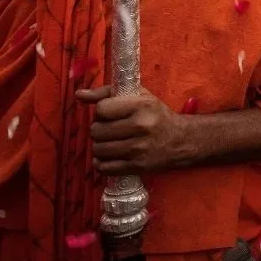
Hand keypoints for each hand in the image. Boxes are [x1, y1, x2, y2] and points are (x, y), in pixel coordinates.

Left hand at [76, 86, 191, 174]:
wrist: (181, 140)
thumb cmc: (157, 115)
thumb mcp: (139, 97)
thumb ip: (107, 93)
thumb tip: (79, 94)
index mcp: (142, 106)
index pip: (101, 109)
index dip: (102, 111)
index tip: (112, 114)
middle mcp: (141, 127)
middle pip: (96, 131)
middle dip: (99, 129)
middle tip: (110, 129)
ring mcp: (138, 149)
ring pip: (98, 150)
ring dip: (100, 146)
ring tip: (111, 142)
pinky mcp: (137, 167)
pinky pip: (104, 167)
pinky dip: (102, 162)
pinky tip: (111, 155)